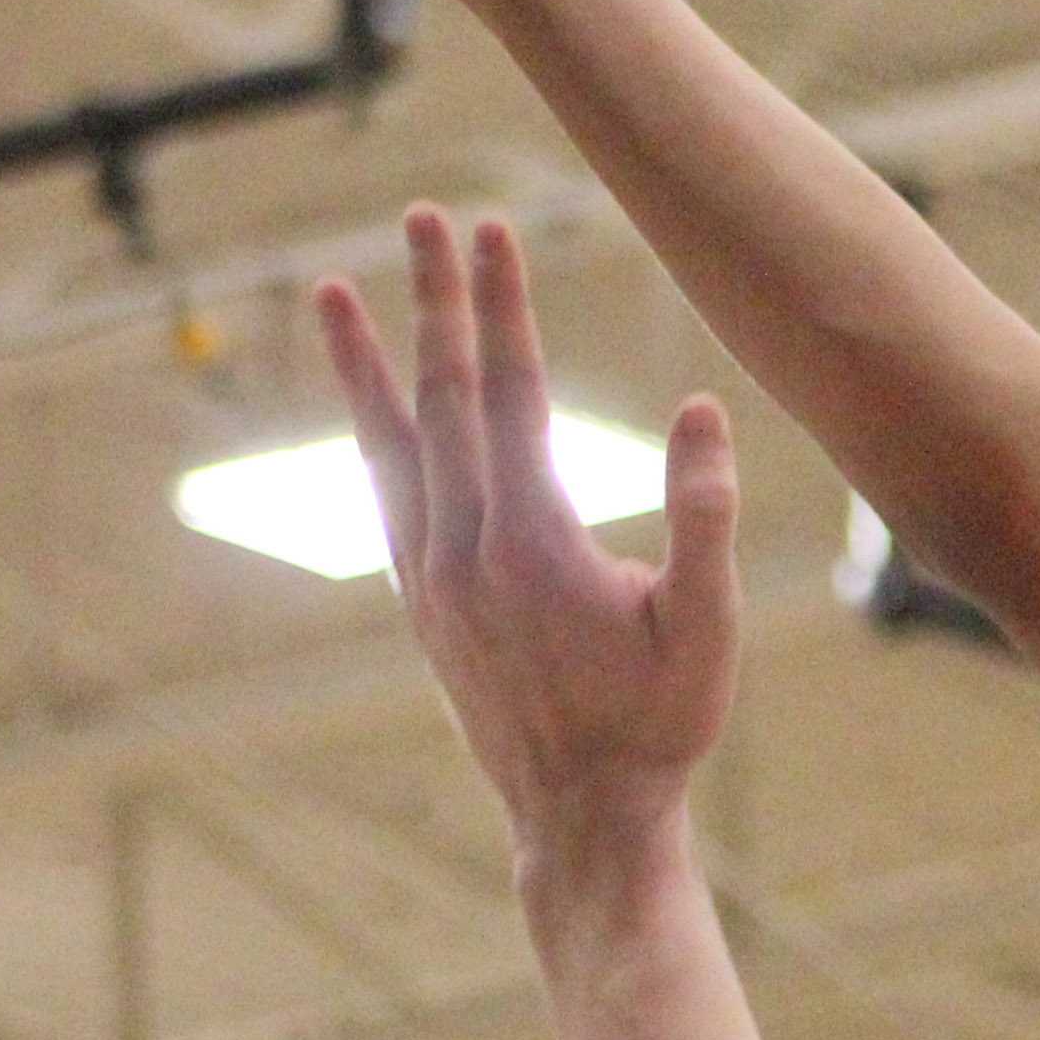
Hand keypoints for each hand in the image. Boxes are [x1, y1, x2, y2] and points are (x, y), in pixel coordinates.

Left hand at [319, 207, 739, 902]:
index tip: (493, 229)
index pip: (509, 392)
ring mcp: (430, 580)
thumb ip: (705, 516)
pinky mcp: (421, 606)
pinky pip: (384, 497)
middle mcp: (462, 550)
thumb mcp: (707, 626)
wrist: (583, 823)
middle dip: (433, 300)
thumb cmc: (660, 727)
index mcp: (532, 540)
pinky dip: (368, 437)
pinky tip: (366, 407)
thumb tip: (702, 409)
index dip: (501, 305)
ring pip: (387, 446)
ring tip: (332, 292)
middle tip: (423, 216)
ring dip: (364, 363)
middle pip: (440, 397)